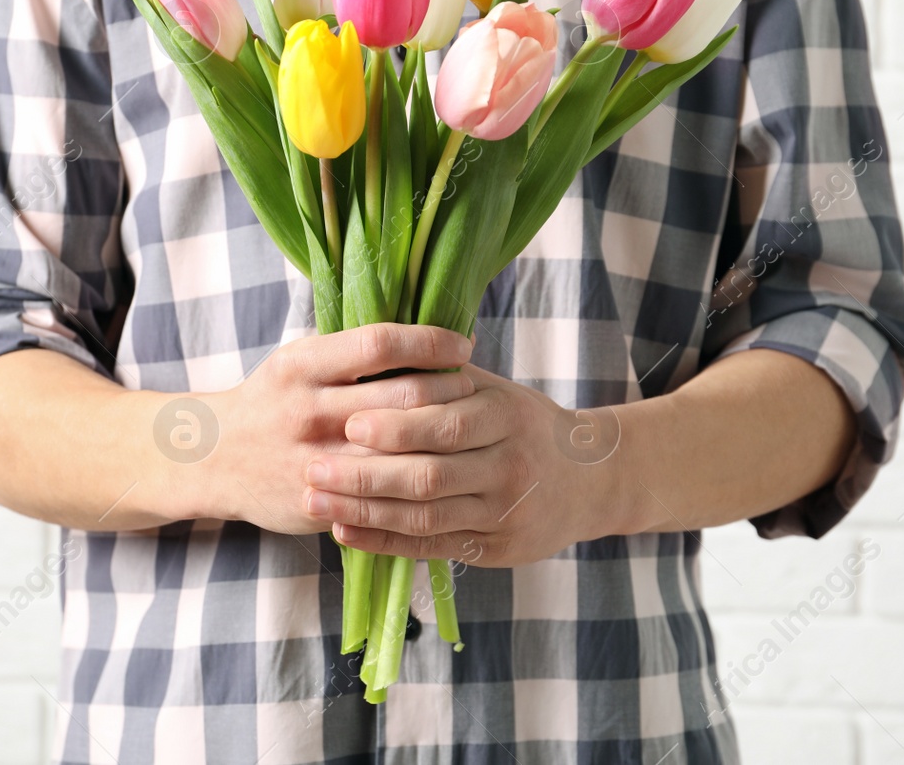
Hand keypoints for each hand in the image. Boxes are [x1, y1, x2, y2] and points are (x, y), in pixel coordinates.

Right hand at [200, 324, 474, 535]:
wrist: (213, 459)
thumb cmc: (273, 400)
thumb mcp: (297, 362)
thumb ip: (351, 352)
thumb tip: (429, 332)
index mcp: (302, 366)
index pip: (380, 344)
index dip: (431, 342)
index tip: (463, 345)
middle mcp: (306, 410)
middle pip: (401, 397)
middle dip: (450, 391)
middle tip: (473, 388)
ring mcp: (313, 460)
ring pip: (401, 449)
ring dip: (445, 437)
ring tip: (467, 426)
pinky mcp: (321, 501)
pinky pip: (385, 493)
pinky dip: (420, 480)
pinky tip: (442, 468)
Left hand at [303, 365, 617, 565]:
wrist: (590, 480)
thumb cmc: (523, 423)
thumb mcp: (495, 389)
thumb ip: (441, 377)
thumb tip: (371, 354)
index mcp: (507, 415)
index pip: (446, 423)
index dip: (395, 427)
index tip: (347, 423)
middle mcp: (510, 466)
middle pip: (430, 475)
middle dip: (366, 475)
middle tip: (313, 467)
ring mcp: (505, 513)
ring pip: (425, 517)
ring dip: (363, 511)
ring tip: (314, 501)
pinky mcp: (495, 549)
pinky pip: (431, 547)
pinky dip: (383, 541)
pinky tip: (345, 531)